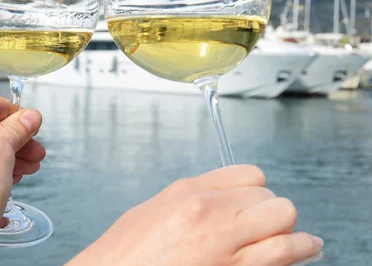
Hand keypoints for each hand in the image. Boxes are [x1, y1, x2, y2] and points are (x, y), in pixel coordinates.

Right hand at [68, 165, 322, 265]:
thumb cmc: (124, 255)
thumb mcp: (153, 213)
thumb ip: (190, 201)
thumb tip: (222, 201)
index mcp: (188, 193)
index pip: (248, 175)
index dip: (258, 192)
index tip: (258, 203)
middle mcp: (208, 212)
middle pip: (269, 197)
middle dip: (273, 213)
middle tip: (269, 228)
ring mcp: (222, 243)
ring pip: (282, 219)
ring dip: (293, 232)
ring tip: (303, 241)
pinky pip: (282, 254)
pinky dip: (300, 250)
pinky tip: (305, 250)